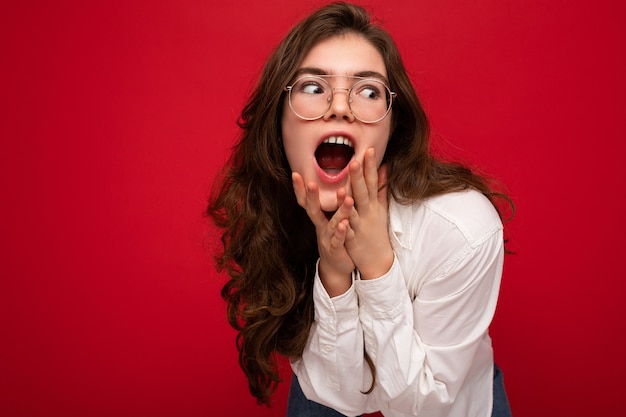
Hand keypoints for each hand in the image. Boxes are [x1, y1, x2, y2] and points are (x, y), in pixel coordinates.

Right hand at [292, 172, 353, 295]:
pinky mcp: (336, 249)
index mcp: (320, 217)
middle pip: (313, 210)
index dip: (300, 189)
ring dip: (339, 209)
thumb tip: (338, 180)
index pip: (307, 201)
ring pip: (331, 222)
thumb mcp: (332, 218)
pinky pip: (338, 239)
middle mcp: (321, 226)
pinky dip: (341, 232)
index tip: (296, 173)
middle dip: (312, 197)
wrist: (337, 266)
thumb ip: (335, 201)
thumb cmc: (336, 238)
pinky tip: (344, 224)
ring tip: (345, 195)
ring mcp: (327, 238)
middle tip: (311, 183)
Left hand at [344, 148, 393, 279]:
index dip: (370, 166)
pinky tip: (341, 221)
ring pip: (353, 212)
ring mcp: (360, 227)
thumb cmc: (377, 230)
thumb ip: (381, 187)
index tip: (369, 150)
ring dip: (348, 202)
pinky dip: (345, 227)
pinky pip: (348, 233)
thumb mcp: (381, 207)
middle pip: (362, 193)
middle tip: (354, 161)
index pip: (372, 181)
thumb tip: (385, 167)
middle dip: (358, 177)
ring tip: (343, 189)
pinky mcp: (353, 241)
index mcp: (372, 204)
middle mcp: (367, 213)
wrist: (379, 260)